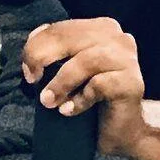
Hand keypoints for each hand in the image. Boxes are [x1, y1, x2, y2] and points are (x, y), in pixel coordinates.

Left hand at [23, 16, 146, 154]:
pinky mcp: (131, 83)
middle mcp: (117, 38)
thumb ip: (53, 50)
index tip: (28, 72)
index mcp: (100, 29)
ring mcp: (127, 59)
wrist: (121, 131)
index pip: (60, 28)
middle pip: (70, 38)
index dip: (36, 47)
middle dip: (43, 58)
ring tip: (48, 101)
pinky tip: (70, 110)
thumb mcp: (67, 71)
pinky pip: (99, 85)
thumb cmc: (92, 100)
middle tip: (33, 81)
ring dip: (61, 82)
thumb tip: (34, 38)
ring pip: (86, 60)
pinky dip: (80, 99)